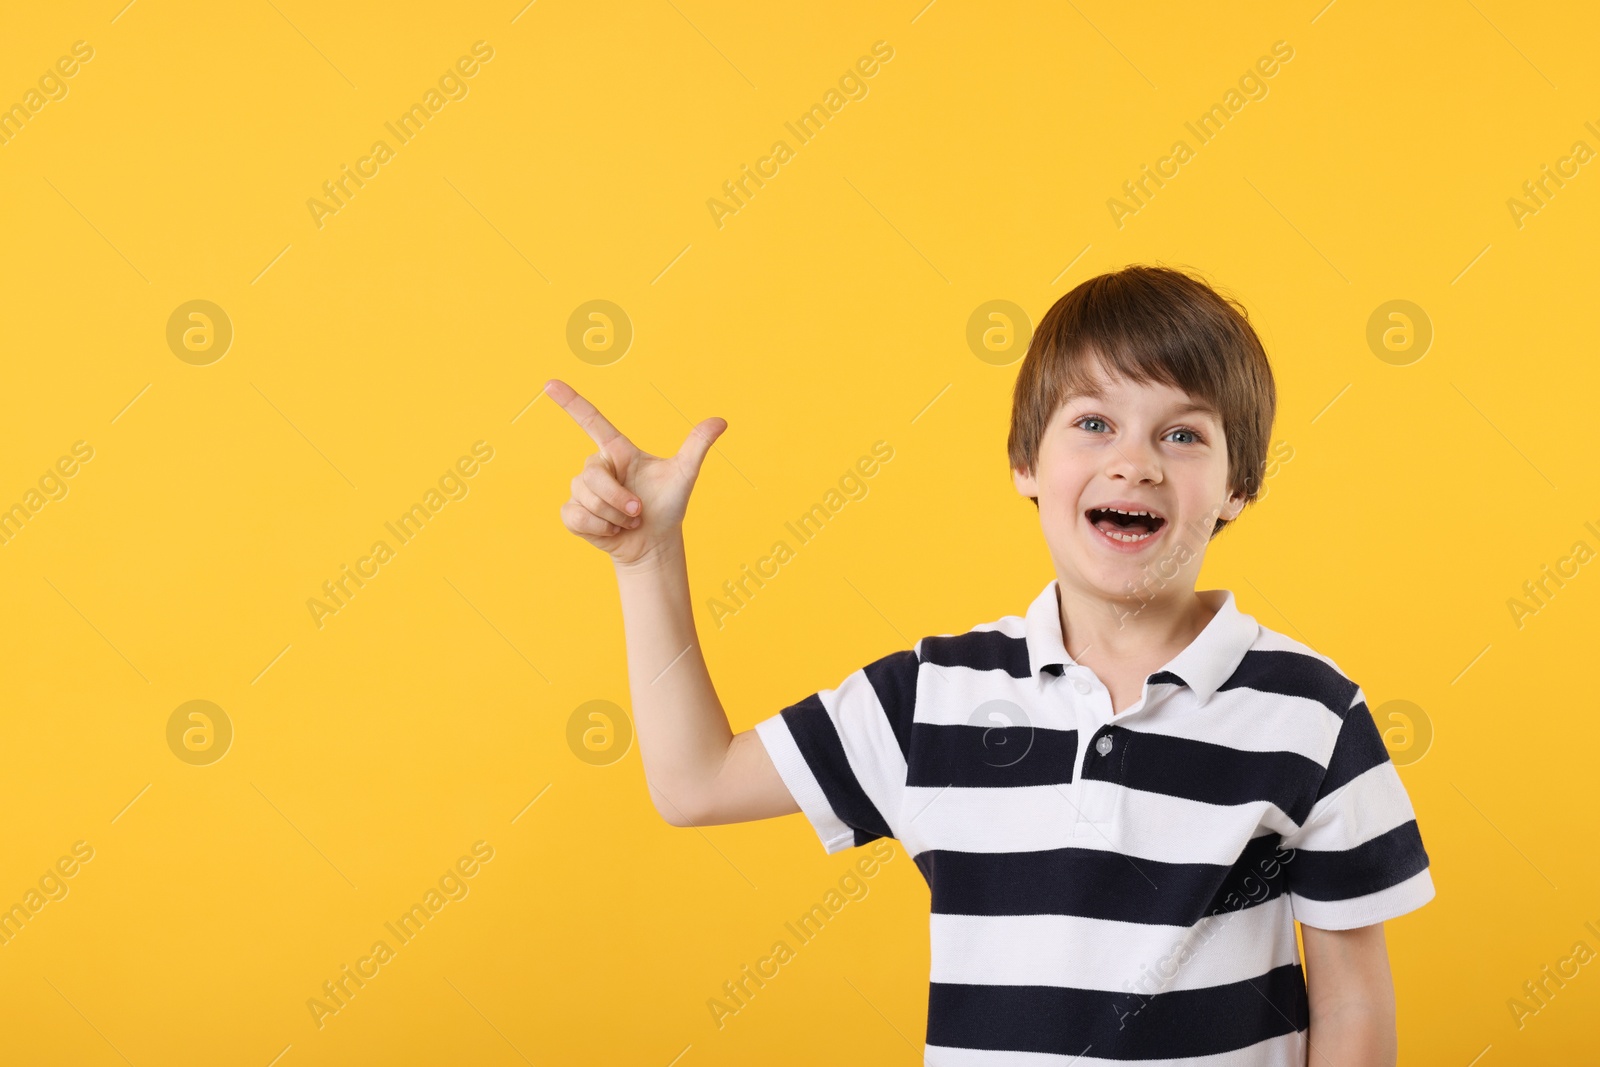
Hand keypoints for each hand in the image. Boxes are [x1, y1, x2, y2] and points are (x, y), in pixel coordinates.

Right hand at [547, 378, 725, 568]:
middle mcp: (597, 466)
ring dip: (613, 516)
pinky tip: (611, 531)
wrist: (654, 542)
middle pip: (592, 475)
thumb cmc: (667, 506)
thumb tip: (721, 421)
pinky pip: (576, 516)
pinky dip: (599, 529)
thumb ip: (697, 446)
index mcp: (617, 450)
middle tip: (638, 511)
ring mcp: (581, 490)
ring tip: (628, 521)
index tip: (550, 384)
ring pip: (586, 498)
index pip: (591, 420)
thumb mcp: (683, 475)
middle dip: (618, 499)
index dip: (571, 402)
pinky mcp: (572, 513)